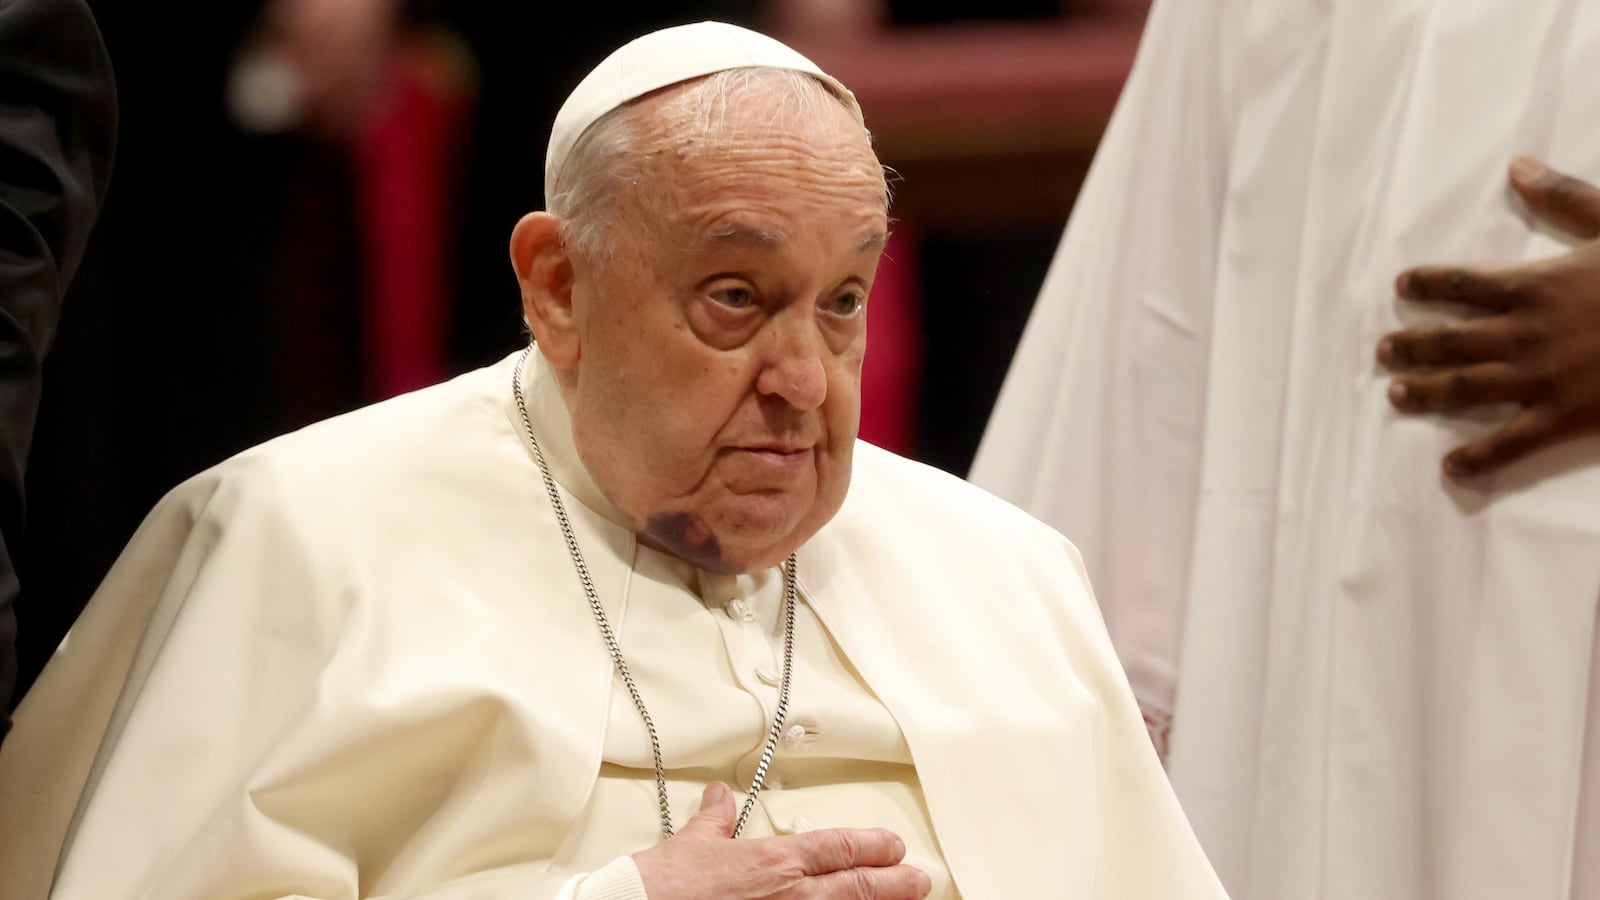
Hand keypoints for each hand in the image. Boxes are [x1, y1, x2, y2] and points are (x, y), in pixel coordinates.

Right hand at [631, 783, 931, 898]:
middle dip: (894, 882)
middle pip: (856, 886)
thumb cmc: (663, 889)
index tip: (892, 846)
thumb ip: (713, 821)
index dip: (871, 846)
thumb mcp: (690, 844)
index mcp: (772, 862)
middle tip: (920, 880)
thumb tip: (719, 798)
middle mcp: (788, 895)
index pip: (836, 848)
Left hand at [1377, 156, 1599, 478]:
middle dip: (1412, 346)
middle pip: (1451, 340)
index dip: (1428, 284)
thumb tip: (1518, 167)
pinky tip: (1450, 467)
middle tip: (1382, 351)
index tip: (1401, 286)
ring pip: (1466, 387)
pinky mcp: (1563, 417)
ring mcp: (1541, 378)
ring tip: (1395, 395)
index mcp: (1538, 285)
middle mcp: (1526, 333)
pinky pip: (1510, 443)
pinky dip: (1477, 457)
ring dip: (1426, 392)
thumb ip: (1565, 198)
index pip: (1465, 284)